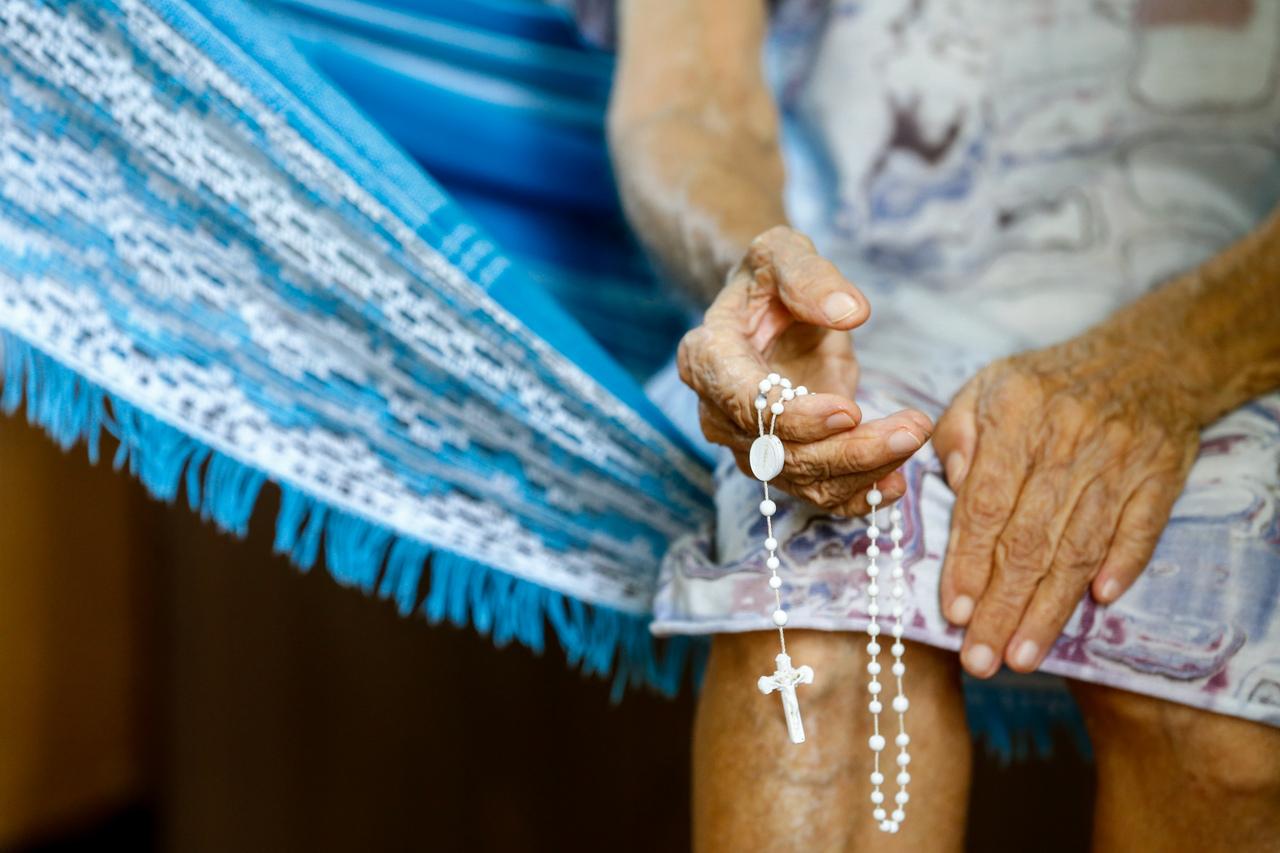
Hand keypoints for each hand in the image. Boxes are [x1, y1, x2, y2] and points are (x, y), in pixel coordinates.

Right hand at [678, 226, 933, 515]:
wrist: (768, 308)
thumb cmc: (770, 279)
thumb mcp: (782, 252)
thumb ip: (808, 276)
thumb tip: (850, 313)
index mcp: (707, 358)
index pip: (744, 404)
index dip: (795, 417)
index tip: (850, 410)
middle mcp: (719, 413)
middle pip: (779, 454)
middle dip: (848, 449)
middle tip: (912, 428)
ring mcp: (750, 445)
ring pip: (803, 480)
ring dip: (863, 470)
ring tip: (915, 437)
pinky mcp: (784, 462)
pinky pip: (817, 495)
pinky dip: (858, 497)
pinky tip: (896, 483)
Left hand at [932, 334, 1200, 676]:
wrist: (1147, 358)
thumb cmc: (1046, 385)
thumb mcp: (986, 388)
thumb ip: (956, 436)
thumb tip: (951, 487)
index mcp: (1015, 419)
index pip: (986, 504)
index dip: (969, 562)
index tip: (953, 612)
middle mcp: (1067, 442)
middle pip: (1030, 538)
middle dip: (1002, 606)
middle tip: (981, 658)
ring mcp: (1118, 461)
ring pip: (1080, 546)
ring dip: (1050, 608)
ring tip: (1022, 655)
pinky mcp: (1161, 476)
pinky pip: (1140, 528)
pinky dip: (1122, 565)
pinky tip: (1099, 602)